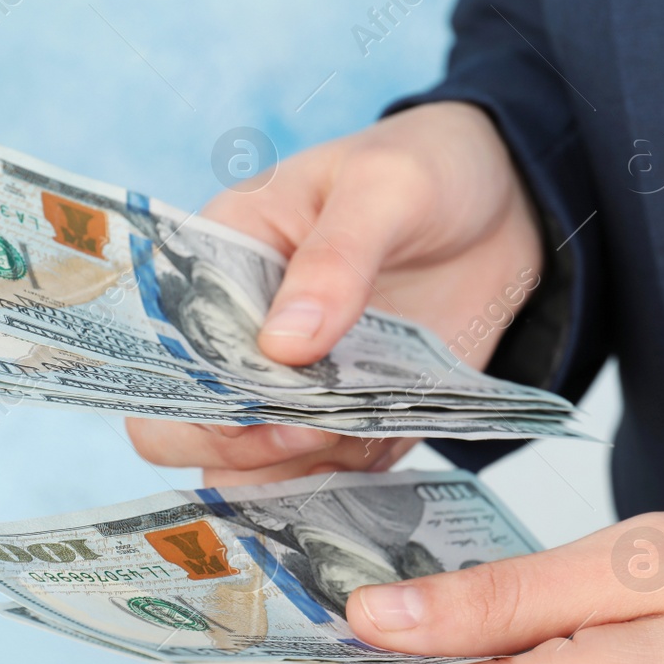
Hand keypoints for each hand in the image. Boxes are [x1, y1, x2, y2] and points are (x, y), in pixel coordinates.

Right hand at [126, 102, 541, 485]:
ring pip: (241, 472)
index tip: (251, 397)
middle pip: (177, 427)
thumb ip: (337, 259)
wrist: (504, 209)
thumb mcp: (387, 188)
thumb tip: (284, 345)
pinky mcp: (343, 425)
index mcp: (217, 261)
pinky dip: (338, 493)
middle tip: (307, 429)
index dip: (185, 386)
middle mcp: (237, 337)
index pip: (159, 344)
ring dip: (286, 479)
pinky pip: (318, 483)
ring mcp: (289, 390)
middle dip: (232, 446)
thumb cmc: (425, 170)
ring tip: (352, 440)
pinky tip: (374, 466)